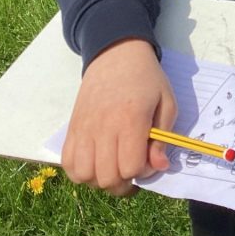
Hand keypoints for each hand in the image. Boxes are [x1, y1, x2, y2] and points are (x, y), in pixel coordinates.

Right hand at [61, 38, 176, 195]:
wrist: (116, 54)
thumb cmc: (146, 79)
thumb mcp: (167, 103)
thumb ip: (163, 139)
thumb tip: (158, 167)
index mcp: (130, 119)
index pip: (131, 167)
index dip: (144, 170)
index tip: (150, 157)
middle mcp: (103, 126)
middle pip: (107, 177)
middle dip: (123, 181)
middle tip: (132, 166)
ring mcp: (84, 128)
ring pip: (84, 175)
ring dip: (100, 179)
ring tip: (113, 166)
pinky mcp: (72, 128)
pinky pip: (68, 163)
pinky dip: (80, 171)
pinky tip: (96, 162)